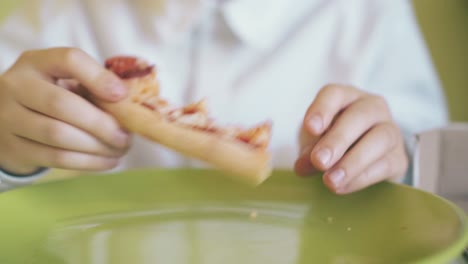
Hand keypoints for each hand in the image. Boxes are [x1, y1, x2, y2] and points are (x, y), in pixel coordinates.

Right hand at [0, 47, 129, 173]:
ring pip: (58, 135)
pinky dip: (88, 162)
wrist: (9, 123)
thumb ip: (94, 87)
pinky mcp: (14, 148)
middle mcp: (16, 85)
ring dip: (97, 146)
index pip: (68, 59)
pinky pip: (55, 158)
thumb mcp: (66, 82)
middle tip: (125, 137)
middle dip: (101, 124)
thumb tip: (130, 105)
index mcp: (36, 62)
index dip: (98, 77)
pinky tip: (107, 161)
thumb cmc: (51, 97)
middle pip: (62, 104)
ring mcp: (9, 118)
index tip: (122, 95)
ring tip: (120, 150)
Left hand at [294, 84, 408, 193]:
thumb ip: (309, 150)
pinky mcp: (399, 158)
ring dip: (353, 161)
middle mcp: (372, 108)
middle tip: (319, 161)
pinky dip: (361, 177)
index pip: (335, 94)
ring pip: (379, 139)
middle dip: (338, 139)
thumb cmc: (334, 142)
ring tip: (330, 181)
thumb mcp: (316, 142)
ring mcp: (390, 131)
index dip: (322, 109)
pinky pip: (385, 164)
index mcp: (347, 97)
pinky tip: (342, 186)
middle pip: (359, 115)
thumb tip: (302, 166)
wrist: (364, 163)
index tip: (310, 128)